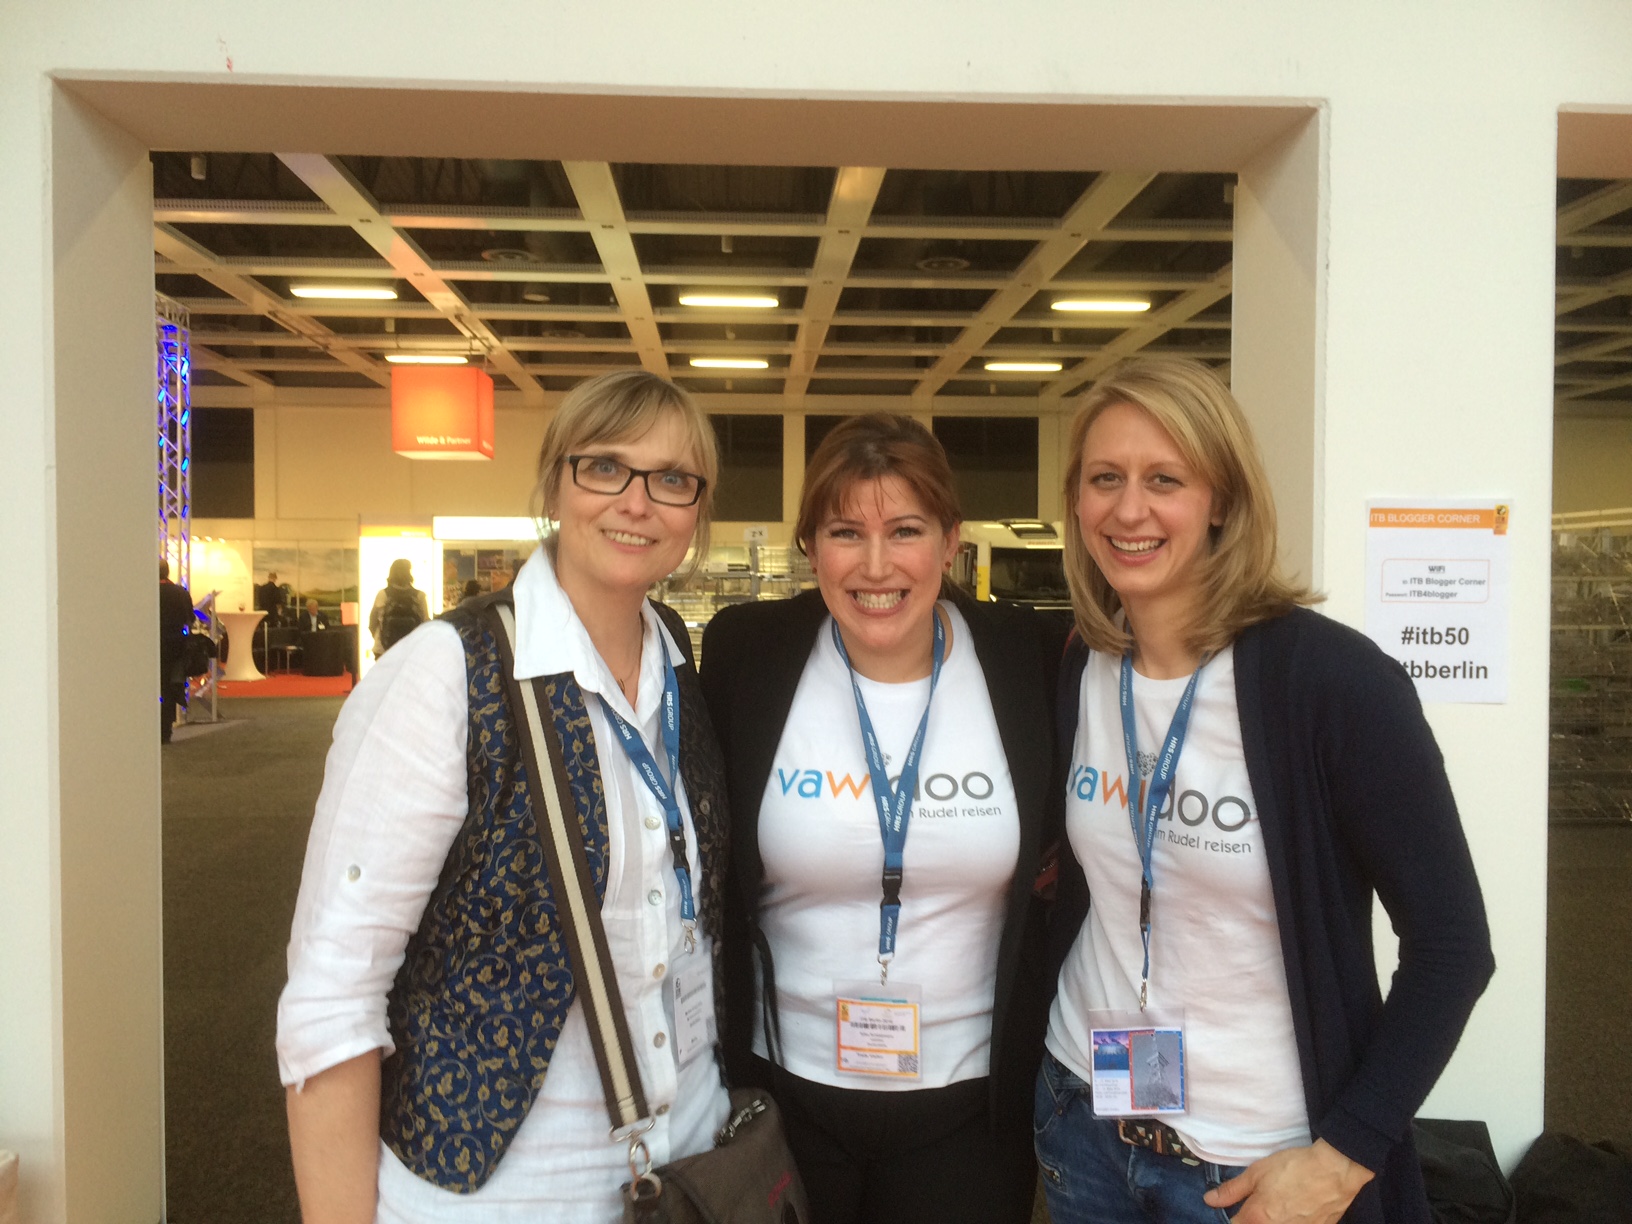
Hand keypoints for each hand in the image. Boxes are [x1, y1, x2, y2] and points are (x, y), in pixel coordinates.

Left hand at [1202, 1139, 1373, 1223]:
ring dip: (1272, 1221)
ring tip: (1281, 1205)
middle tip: (1263, 1203)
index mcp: (1256, 1218)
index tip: (1237, 1209)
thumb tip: (1209, 1200)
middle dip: (1252, 1220)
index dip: (1233, 1218)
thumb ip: (1232, 1190)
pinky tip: (1295, 1210)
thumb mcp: (1257, 1173)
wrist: (1334, 1172)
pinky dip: (1290, 1222)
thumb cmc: (1294, 1168)